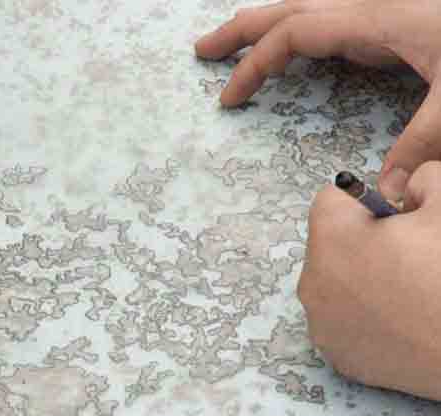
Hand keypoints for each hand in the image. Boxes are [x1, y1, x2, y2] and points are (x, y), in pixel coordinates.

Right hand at [196, 1, 440, 198]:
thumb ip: (421, 144)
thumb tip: (387, 192)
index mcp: (380, 18)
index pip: (296, 33)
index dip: (257, 65)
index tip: (230, 100)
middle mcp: (376, 7)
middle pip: (292, 7)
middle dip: (243, 29)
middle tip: (202, 52)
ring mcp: (386, 12)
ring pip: (311, 10)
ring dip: (270, 28)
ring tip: (234, 49)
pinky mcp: (398, 25)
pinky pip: (334, 24)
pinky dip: (303, 38)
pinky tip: (296, 57)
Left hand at [297, 162, 440, 398]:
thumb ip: (423, 179)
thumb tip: (408, 185)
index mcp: (333, 239)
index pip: (332, 199)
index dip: (368, 200)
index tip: (397, 212)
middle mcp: (313, 283)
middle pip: (331, 245)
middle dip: (364, 241)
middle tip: (410, 252)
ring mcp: (322, 325)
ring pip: (336, 285)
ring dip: (363, 279)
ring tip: (409, 287)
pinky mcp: (339, 357)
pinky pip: (345, 322)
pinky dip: (367, 316)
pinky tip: (403, 317)